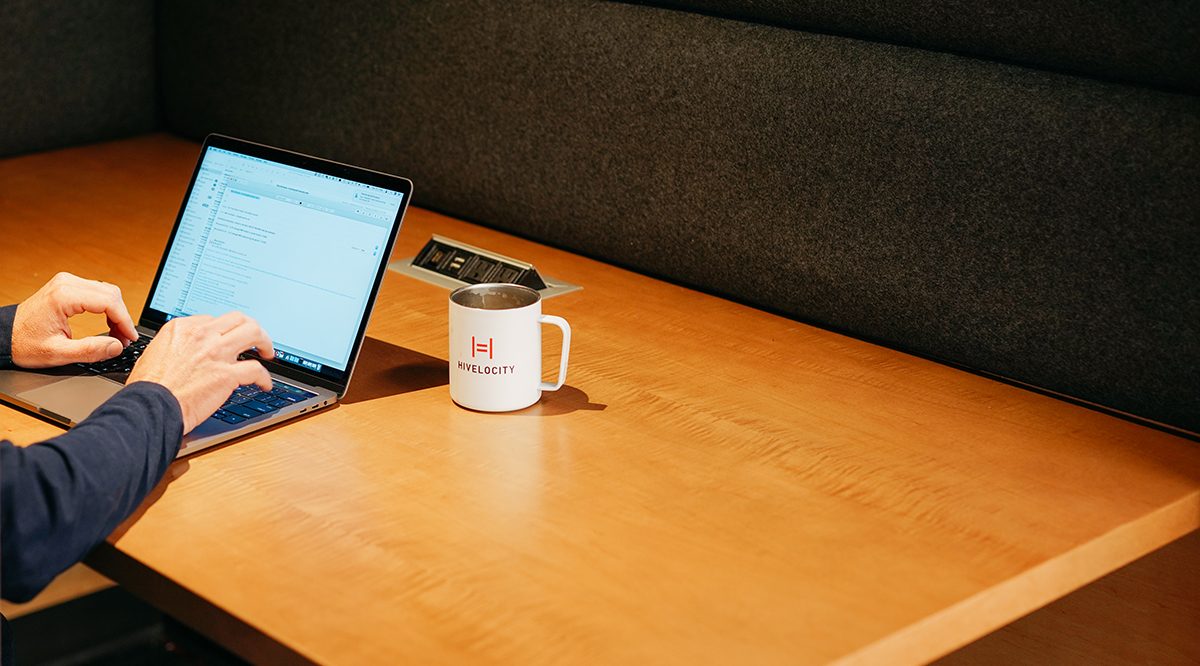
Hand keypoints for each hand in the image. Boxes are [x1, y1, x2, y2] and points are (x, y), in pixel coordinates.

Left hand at [12, 272, 138, 367]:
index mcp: (64, 296)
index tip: (131, 338)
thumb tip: (117, 346)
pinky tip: (107, 324)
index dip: (125, 321)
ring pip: (107, 291)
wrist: (4, 335)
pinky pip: (97, 292)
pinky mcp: (67, 286)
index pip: (109, 302)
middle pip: (111, 294)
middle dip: (122, 317)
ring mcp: (67, 282)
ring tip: (117, 334)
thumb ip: (90, 351)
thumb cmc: (24, 343)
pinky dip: (107, 308)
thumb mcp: (57, 353)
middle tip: (124, 339)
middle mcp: (67, 283)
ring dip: (116, 312)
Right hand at [128, 312, 275, 433]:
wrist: (148, 407)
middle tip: (257, 340)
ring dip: (266, 342)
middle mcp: (201, 335)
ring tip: (268, 353)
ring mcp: (216, 353)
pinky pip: (256, 369)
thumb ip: (176, 346)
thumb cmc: (148, 387)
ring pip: (253, 333)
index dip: (226, 331)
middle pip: (238, 319)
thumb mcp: (155, 353)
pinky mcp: (226, 374)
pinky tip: (265, 384)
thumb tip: (188, 350)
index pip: (214, 320)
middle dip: (252, 328)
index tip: (230, 340)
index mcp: (183, 328)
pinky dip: (265, 378)